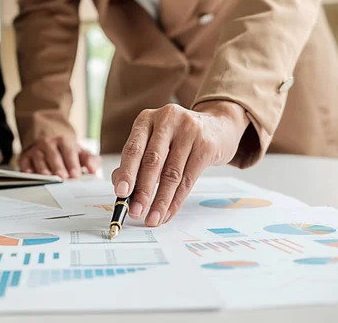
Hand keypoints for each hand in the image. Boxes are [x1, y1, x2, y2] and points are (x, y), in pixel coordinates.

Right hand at [19, 136, 100, 178]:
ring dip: (43, 169)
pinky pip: (25, 162)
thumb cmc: (65, 149)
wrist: (48, 136)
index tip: (75, 175)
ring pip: (39, 159)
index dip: (72, 164)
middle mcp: (48, 143)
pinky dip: (27, 169)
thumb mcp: (79, 151)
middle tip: (63, 178)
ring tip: (48, 178)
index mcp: (63, 141)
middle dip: (58, 167)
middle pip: (53, 156)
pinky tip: (31, 175)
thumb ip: (89, 160)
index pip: (69, 152)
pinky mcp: (25, 156)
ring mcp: (36, 150)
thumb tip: (93, 169)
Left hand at [111, 101, 249, 226]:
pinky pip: (188, 179)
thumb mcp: (153, 141)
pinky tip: (168, 212)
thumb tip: (120, 186)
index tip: (120, 192)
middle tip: (135, 211)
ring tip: (152, 218)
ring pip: (171, 173)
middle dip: (142, 191)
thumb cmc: (178, 137)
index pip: (133, 148)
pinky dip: (176, 200)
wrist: (218, 127)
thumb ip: (135, 161)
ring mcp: (189, 131)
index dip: (126, 172)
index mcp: (147, 119)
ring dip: (160, 201)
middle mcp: (167, 120)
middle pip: (152, 161)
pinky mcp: (206, 145)